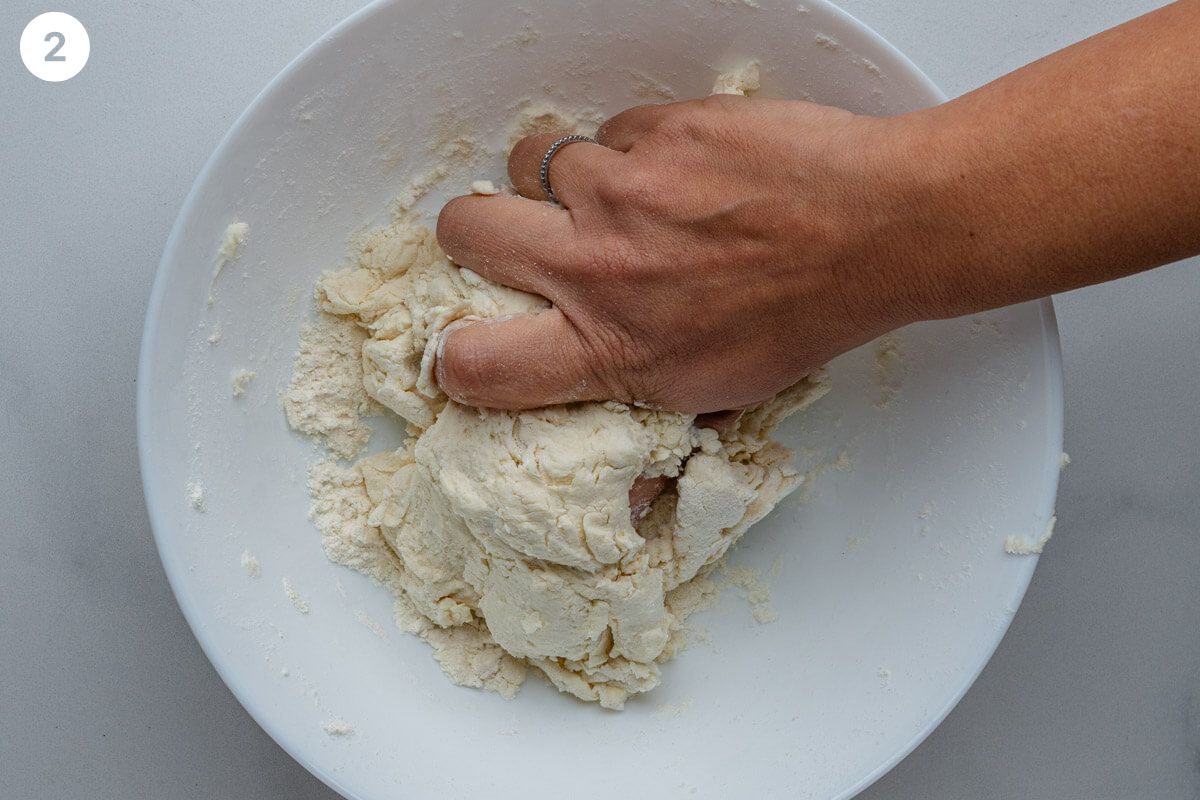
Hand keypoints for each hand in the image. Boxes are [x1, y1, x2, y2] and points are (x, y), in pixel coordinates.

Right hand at [435, 94, 927, 412]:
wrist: (877, 229)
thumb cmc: (808, 315)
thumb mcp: (723, 396)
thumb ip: (654, 420)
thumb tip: (629, 492)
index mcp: (610, 348)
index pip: (473, 363)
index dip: (453, 355)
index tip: (467, 343)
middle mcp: (598, 267)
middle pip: (465, 228)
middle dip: (475, 231)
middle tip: (517, 235)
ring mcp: (621, 189)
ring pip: (531, 161)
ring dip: (561, 179)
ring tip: (615, 195)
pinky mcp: (654, 132)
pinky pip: (607, 131)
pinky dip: (629, 149)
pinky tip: (677, 172)